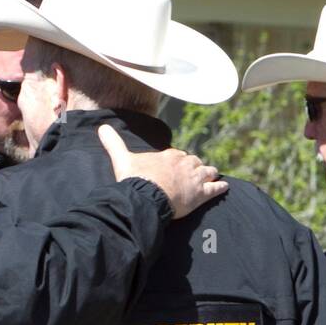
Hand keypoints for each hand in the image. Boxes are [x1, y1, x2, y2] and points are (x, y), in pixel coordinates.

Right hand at [98, 124, 226, 218]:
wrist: (147, 197)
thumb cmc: (135, 179)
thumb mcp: (122, 159)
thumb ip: (113, 143)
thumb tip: (101, 127)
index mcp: (168, 156)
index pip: (176, 155)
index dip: (177, 160)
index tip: (176, 164)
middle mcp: (184, 164)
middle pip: (193, 162)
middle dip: (194, 166)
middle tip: (194, 172)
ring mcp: (194, 179)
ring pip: (206, 172)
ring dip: (209, 173)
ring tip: (212, 175)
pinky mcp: (201, 194)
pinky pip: (215, 188)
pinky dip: (220, 187)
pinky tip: (225, 187)